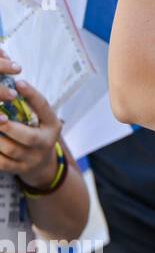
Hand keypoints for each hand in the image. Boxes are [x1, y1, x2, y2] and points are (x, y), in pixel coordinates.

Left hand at [0, 50, 63, 186]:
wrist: (42, 166)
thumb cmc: (37, 134)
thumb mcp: (40, 120)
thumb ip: (29, 106)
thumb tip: (11, 85)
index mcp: (52, 126)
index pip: (45, 108)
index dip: (32, 95)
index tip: (19, 82)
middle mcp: (45, 143)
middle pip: (28, 137)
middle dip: (8, 126)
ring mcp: (32, 159)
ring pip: (11, 150)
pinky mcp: (19, 170)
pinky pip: (2, 163)